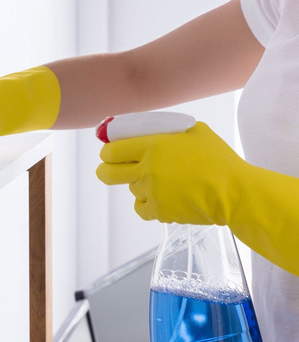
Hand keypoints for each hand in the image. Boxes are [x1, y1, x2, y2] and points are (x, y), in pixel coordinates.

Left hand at [96, 122, 247, 224]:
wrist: (235, 192)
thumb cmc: (219, 160)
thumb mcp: (195, 131)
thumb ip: (168, 130)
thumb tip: (150, 131)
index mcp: (152, 146)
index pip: (112, 150)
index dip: (107, 151)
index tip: (109, 152)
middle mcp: (146, 169)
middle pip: (107, 173)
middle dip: (105, 170)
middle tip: (110, 169)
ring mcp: (151, 192)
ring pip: (131, 189)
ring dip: (140, 185)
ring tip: (165, 182)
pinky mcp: (158, 211)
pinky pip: (141, 207)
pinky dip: (147, 203)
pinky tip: (162, 197)